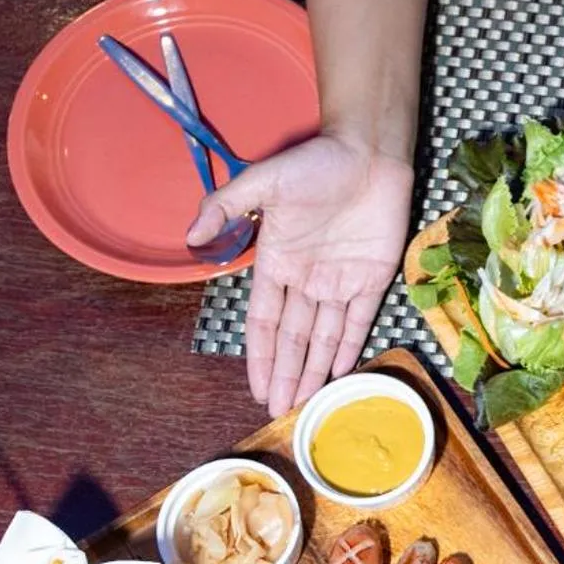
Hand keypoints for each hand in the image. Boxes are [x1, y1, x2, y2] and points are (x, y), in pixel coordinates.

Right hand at [187, 134, 414, 415]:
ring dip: (313, 369)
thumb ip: (225, 207)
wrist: (368, 152)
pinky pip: (359, 320)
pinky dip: (350, 347)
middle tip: (279, 411)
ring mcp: (340, 280)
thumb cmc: (314, 163)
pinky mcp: (373, 278)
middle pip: (293, 338)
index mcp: (277, 262)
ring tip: (305, 403)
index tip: (256, 386)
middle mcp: (307, 279)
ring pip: (323, 336)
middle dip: (286, 373)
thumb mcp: (262, 182)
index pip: (265, 321)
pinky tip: (340, 374)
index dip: (261, 355)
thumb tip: (190, 238)